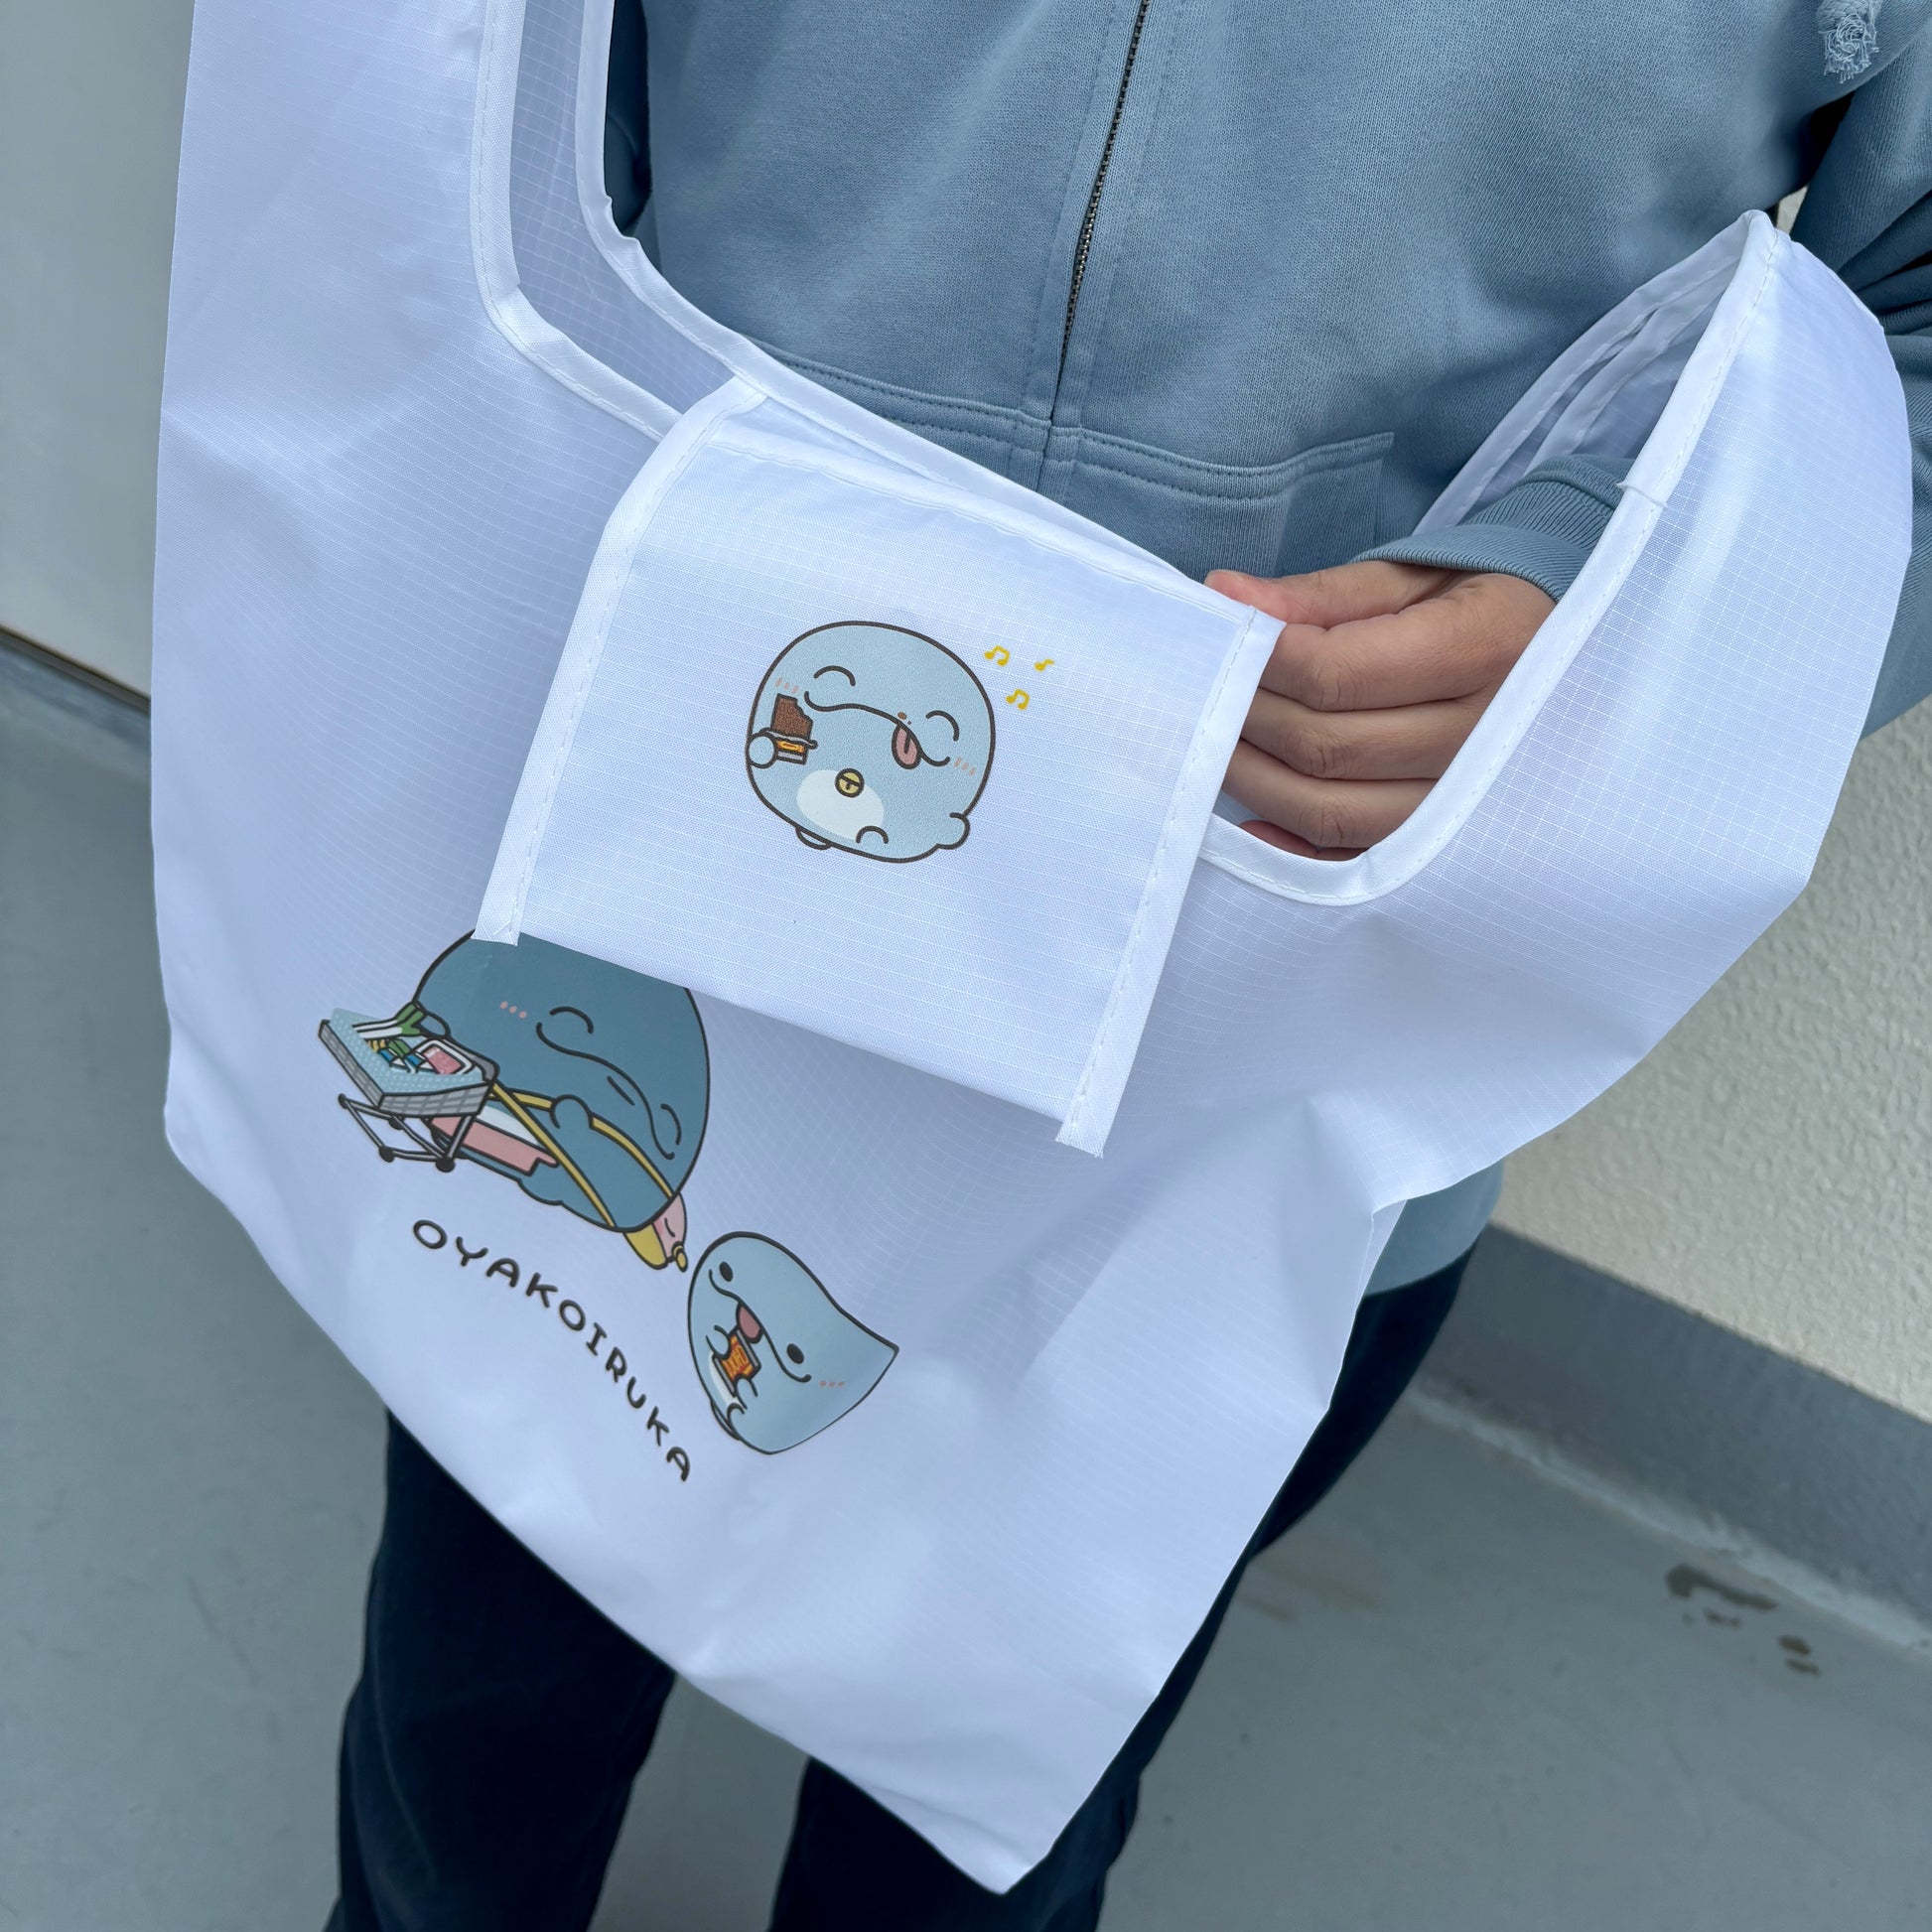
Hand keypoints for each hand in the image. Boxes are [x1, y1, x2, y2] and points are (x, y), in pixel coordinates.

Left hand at [1208, 561, 1553, 857]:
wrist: (1566, 656)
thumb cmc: (1481, 605)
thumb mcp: (1414, 578)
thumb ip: (1319, 596)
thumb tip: (1223, 595)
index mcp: (1485, 647)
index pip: (1335, 674)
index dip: (1260, 662)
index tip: (1219, 637)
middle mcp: (1487, 736)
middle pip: (1325, 745)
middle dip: (1245, 718)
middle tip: (1199, 690)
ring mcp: (1469, 805)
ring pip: (1330, 809)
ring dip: (1254, 779)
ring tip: (1214, 740)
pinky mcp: (1446, 847)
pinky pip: (1351, 859)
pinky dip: (1289, 843)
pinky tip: (1248, 815)